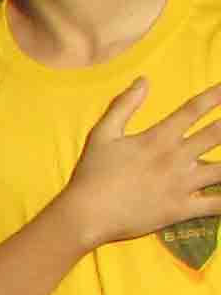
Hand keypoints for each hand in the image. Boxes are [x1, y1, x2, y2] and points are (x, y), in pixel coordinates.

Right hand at [51, 79, 220, 245]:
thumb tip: (144, 80)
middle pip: (218, 135)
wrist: (86, 214)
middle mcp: (177, 158)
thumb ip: (124, 105)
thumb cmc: (92, 173)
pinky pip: (217, 205)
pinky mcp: (183, 209)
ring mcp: (183, 184)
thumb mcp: (102, 134)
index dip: (216, 96)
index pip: (194, 110)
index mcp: (159, 138)